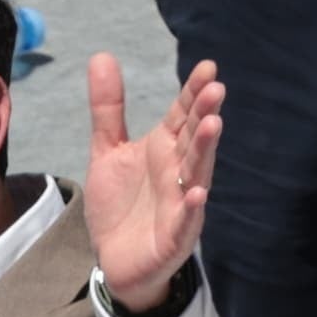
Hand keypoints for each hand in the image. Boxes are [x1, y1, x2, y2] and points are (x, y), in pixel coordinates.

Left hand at [77, 51, 223, 310]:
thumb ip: (108, 108)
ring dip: (205, 152)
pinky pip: (185, 221)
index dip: (193, 94)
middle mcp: (177, 172)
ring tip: (213, 126)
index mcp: (164, 149)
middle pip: (193, 140)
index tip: (207, 68)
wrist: (115, 260)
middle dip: (204, 115)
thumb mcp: (108, 151)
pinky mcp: (174, 236)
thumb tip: (102, 56)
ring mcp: (180, 204)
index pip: (182, 116)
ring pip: (196, 174)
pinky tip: (197, 193)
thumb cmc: (120, 204)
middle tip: (214, 89)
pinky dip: (191, 208)